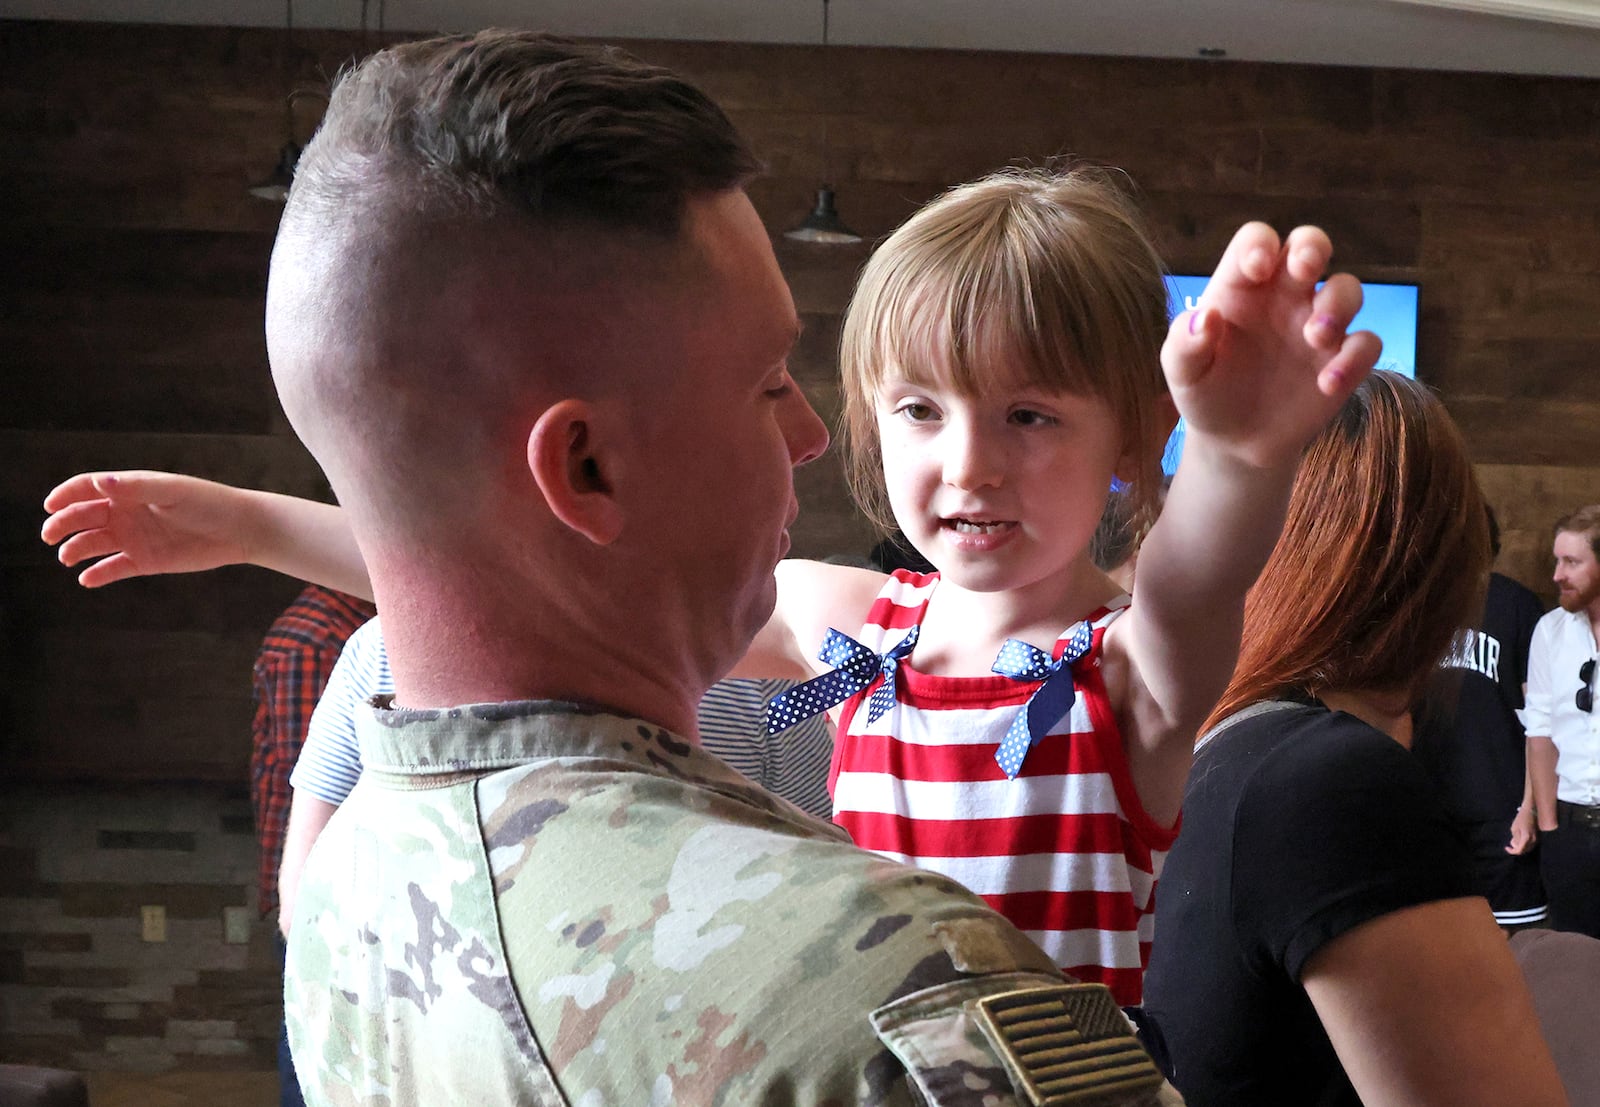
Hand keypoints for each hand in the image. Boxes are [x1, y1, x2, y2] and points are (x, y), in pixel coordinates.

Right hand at [41, 470, 250, 586]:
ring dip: (76, 549)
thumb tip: (102, 482)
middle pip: (84, 516)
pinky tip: (86, 579)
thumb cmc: (208, 503)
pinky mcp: (146, 561)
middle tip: (50, 536)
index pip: (87, 488)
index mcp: (131, 489)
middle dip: (63, 524)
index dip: (65, 495)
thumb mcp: (173, 492)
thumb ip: (138, 488)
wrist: (240, 530)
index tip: (49, 506)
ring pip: (94, 543)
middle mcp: (128, 512)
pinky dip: (98, 574)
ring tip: (67, 557)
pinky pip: (114, 568)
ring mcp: (135, 537)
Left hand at [1161, 223, 1381, 469]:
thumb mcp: (1183, 374)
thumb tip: (1205, 317)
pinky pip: (1366, 343)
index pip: (1257, 240)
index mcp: (1243, 287)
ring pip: (1347, 288)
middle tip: (1305, 269)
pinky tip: (1327, 385)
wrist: (1234, 441)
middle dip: (1313, 247)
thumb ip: (1185, 343)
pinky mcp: (1342, 359)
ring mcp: (1318, 324)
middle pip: (1311, 245)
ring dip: (1338, 304)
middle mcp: (1285, 296)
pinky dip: (1354, 359)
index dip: (1260, 243)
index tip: (1255, 269)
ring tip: (1315, 336)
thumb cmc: (1205, 394)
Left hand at [1506, 806, 1537, 854]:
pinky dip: (1524, 844)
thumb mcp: (1514, 828)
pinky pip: (1530, 845)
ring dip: (1520, 847)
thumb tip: (1515, 845)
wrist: (1531, 811)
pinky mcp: (1537, 837)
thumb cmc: (1521, 818)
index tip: (1506, 847)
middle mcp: (1533, 840)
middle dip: (1516, 849)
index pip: (1519, 850)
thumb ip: (1515, 838)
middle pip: (1524, 850)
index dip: (1512, 851)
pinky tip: (1519, 839)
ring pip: (1527, 848)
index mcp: (1526, 838)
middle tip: (1510, 843)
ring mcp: (1536, 839)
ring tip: (1514, 839)